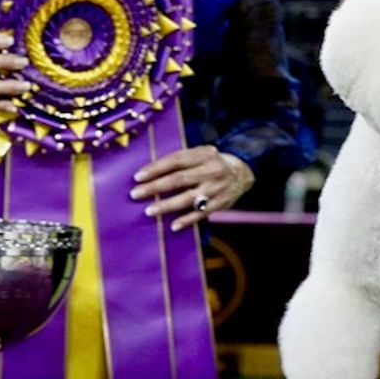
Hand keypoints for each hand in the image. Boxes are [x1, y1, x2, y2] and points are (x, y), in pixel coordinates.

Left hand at [131, 145, 254, 231]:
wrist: (243, 172)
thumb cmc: (213, 162)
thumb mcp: (202, 153)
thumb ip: (182, 159)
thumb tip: (152, 171)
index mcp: (204, 155)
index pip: (176, 161)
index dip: (155, 168)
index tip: (138, 177)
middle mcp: (211, 171)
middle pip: (179, 179)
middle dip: (155, 187)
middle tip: (136, 194)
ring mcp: (216, 189)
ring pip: (188, 199)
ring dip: (167, 205)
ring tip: (149, 211)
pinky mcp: (221, 204)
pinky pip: (201, 214)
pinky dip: (187, 220)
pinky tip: (173, 225)